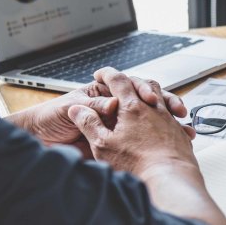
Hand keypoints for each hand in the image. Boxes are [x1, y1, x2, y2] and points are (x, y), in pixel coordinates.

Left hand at [10, 76, 189, 157]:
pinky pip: (149, 137)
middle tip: (175, 110)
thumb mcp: (71, 108)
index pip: (131, 85)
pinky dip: (167, 139)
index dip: (144, 89)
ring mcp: (121, 122)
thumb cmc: (51, 118)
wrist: (42, 140)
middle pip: (149, 100)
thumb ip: (95, 105)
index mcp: (104, 91)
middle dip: (166, 104)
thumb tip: (114, 102)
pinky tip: (179, 140)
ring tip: (184, 128)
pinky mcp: (122, 140)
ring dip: (171, 122)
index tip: (151, 99)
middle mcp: (116, 105)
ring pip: (154, 118)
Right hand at [70, 68, 224, 223]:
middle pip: (145, 84)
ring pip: (162, 97)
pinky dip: (166, 112)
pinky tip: (164, 122)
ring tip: (147, 99)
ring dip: (153, 95)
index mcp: (132, 107)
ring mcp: (169, 119)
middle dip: (132, 82)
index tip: (101, 73)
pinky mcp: (178, 132)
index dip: (107, 74)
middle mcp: (154, 108)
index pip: (118, 80)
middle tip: (124, 84)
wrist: (169, 178)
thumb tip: (76, 109)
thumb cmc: (136, 163)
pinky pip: (173, 115)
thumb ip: (89, 123)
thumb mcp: (103, 144)